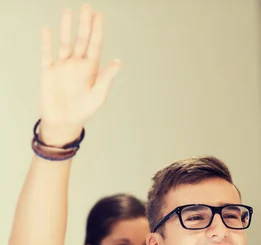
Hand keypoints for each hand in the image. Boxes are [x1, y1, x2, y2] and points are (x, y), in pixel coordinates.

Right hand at [39, 4, 120, 145]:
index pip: (95, 45)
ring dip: (67, 28)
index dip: (97, 30)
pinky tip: (48, 30)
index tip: (99, 15)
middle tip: (87, 7)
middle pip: (81, 39)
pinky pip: (47, 54)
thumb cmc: (83, 111)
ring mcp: (63, 66)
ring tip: (69, 12)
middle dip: (84, 24)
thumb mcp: (98, 94)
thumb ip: (107, 77)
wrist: (64, 122)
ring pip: (65, 43)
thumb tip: (118, 62)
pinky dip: (47, 42)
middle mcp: (77, 64)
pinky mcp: (49, 72)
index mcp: (91, 69)